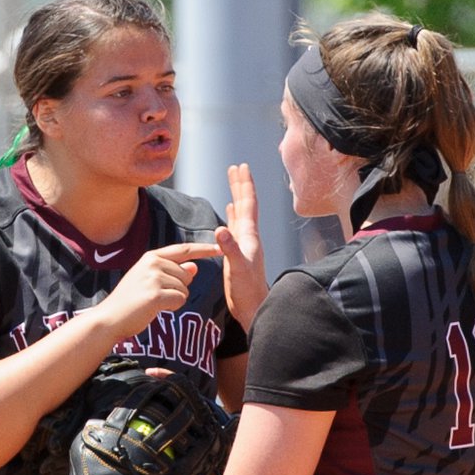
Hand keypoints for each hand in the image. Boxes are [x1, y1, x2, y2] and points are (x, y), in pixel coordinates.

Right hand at [100, 242, 220, 341]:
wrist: (110, 318)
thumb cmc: (130, 302)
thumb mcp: (150, 281)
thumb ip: (172, 273)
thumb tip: (194, 267)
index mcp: (152, 257)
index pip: (184, 250)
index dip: (203, 249)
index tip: (219, 248)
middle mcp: (154, 263)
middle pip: (187, 275)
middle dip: (179, 289)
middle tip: (157, 297)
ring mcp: (154, 278)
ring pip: (184, 289)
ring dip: (174, 299)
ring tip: (153, 303)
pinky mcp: (156, 294)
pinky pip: (180, 300)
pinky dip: (172, 307)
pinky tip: (156, 309)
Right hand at [215, 163, 266, 330]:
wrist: (253, 308)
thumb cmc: (247, 291)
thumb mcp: (237, 269)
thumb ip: (230, 249)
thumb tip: (220, 229)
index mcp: (249, 237)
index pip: (248, 204)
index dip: (244, 185)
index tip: (241, 167)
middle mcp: (248, 237)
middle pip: (245, 204)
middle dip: (240, 185)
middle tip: (235, 167)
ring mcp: (243, 245)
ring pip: (240, 213)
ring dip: (236, 197)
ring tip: (233, 182)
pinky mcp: (237, 253)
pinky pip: (234, 228)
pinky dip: (232, 216)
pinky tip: (229, 211)